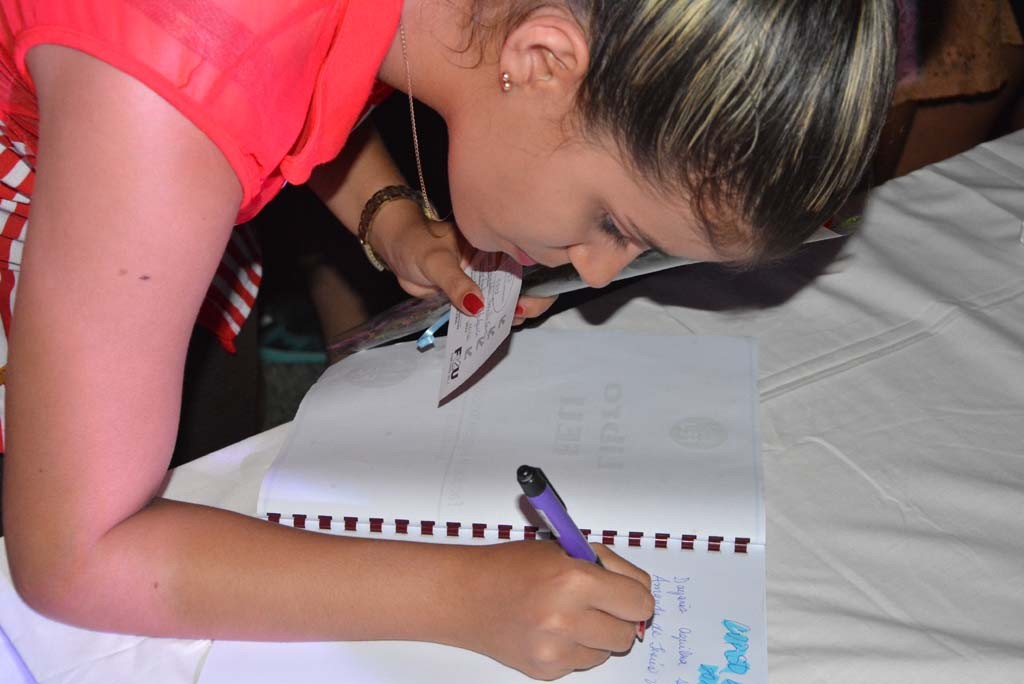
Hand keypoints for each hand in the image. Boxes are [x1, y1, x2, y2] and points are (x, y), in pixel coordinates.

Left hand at [372, 202, 557, 321]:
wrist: (396, 250)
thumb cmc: (416, 244)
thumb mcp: (436, 261)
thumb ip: (455, 283)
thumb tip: (477, 307)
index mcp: (497, 246)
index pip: (531, 263)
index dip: (538, 284)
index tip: (524, 302)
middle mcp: (498, 264)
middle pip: (527, 286)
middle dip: (527, 305)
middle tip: (512, 317)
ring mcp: (487, 282)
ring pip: (509, 302)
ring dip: (509, 317)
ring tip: (499, 324)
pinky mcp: (473, 297)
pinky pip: (488, 311)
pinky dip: (490, 323)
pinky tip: (487, 332)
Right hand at [460, 541, 653, 680]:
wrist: (465, 595)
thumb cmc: (511, 567)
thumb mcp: (564, 548)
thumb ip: (609, 567)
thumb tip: (642, 593)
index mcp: (575, 579)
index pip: (640, 602)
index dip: (636, 595)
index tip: (628, 593)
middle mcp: (566, 618)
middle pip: (627, 632)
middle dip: (619, 616)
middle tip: (599, 601)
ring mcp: (555, 649)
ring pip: (607, 651)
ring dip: (597, 634)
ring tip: (569, 613)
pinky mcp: (545, 669)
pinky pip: (583, 663)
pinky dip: (575, 647)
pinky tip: (551, 628)